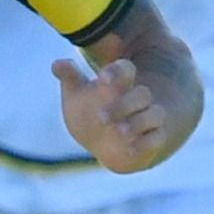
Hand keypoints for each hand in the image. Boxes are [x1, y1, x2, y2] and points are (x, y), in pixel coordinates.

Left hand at [55, 57, 166, 172]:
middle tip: (100, 116)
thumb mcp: (76, 94)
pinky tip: (128, 149)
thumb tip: (57, 64)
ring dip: (138, 123)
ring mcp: (148, 118)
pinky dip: (144, 144)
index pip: (125, 69)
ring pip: (155, 114)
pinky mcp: (154, 139)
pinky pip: (156, 139)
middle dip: (124, 104)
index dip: (117, 72)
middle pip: (142, 94)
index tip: (103, 78)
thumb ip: (70, 77)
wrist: (104, 143)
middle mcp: (137, 99)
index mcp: (119, 83)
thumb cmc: (89, 111)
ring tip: (118, 131)